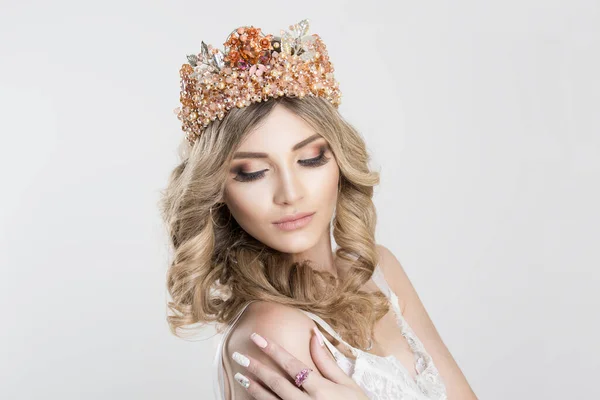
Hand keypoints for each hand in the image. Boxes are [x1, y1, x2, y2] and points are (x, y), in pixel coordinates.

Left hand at [231, 327, 368, 399]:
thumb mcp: (348, 385)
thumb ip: (327, 362)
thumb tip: (313, 335)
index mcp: (322, 389)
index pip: (291, 364)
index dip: (272, 349)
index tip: (257, 337)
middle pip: (276, 383)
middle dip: (256, 367)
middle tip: (238, 355)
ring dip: (254, 388)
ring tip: (240, 375)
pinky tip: (253, 396)